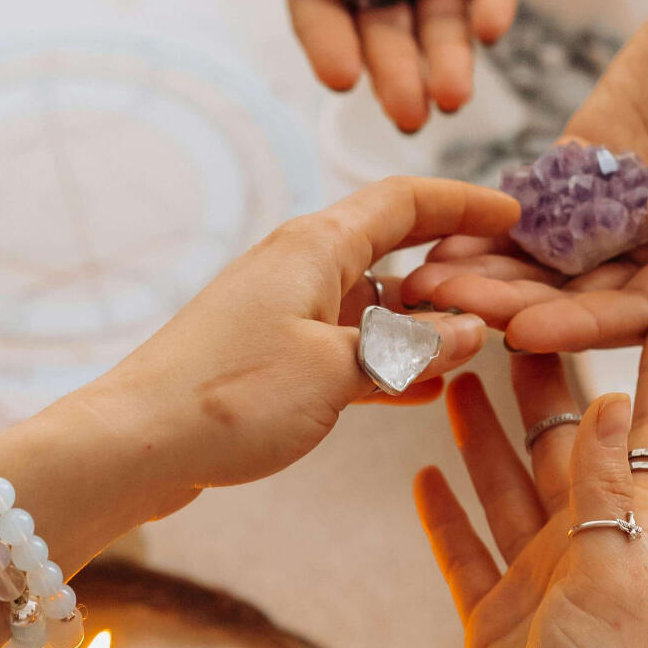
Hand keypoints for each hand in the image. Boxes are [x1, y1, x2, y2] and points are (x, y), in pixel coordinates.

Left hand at [96, 176, 520, 511]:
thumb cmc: (227, 399)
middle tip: (511, 291)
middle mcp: (300, 269)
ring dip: (424, 324)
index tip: (515, 213)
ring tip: (481, 345)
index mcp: (315, 248)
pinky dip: (389, 362)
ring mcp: (284, 314)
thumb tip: (470, 331)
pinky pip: (348, 347)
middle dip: (454, 268)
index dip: (463, 203)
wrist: (133, 447)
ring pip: (374, 305)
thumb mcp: (338, 372)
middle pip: (393, 250)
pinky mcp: (272, 360)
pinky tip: (426, 389)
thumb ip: (410, 351)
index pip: (404, 201)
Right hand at [282, 0, 545, 132]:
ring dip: (446, 61)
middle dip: (395, 72)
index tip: (340, 76)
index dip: (327, 41)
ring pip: (441, 21)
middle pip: (384, 28)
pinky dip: (493, 5)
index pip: (319, 0)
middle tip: (407, 112)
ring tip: (451, 96)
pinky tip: (492, 30)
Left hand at [400, 0, 647, 350]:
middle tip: (445, 308)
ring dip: (490, 279)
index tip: (526, 330)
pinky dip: (490, 232)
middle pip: (587, 299)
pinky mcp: (589, 177)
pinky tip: (436, 237)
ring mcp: (623, 218)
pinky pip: (535, 216)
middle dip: (515, 307)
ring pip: (551, 267)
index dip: (588, 323)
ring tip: (422, 283)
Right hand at [415, 317, 647, 647]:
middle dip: (545, 384)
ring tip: (457, 377)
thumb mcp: (610, 582)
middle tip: (514, 318)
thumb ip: (608, 492)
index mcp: (634, 538)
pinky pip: (465, 552)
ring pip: (506, 489)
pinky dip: (446, 515)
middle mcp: (588, 551)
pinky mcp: (494, 619)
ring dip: (484, 436)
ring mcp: (539, 584)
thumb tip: (613, 402)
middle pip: (566, 449)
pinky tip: (423, 476)